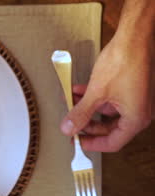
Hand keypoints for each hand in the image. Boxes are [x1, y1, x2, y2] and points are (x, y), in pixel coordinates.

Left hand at [60, 33, 152, 151]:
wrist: (134, 37)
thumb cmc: (124, 61)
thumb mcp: (96, 93)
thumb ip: (81, 113)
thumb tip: (69, 128)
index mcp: (136, 118)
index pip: (113, 142)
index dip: (92, 144)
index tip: (77, 143)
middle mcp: (139, 111)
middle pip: (109, 128)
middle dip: (87, 124)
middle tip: (70, 124)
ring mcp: (136, 99)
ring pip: (107, 112)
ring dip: (87, 108)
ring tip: (70, 103)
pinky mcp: (130, 88)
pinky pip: (110, 99)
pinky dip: (94, 97)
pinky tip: (78, 91)